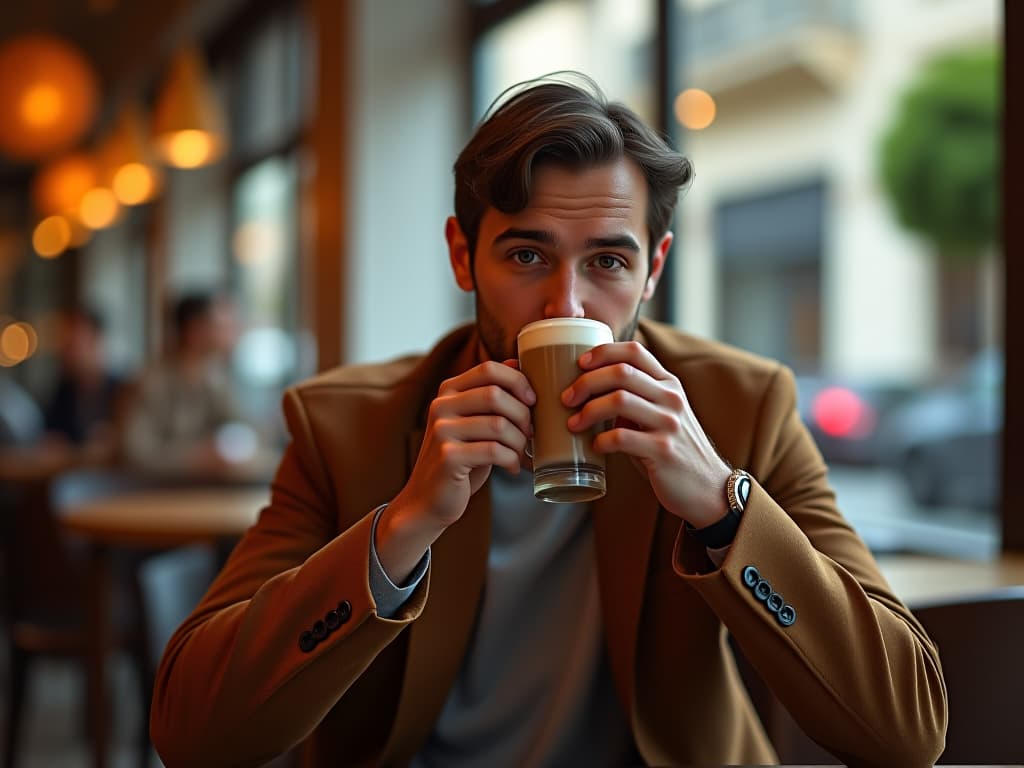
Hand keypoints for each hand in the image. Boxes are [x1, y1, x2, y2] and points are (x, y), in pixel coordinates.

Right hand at [378, 360, 534, 581]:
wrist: (429, 499)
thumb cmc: (461, 459)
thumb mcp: (474, 421)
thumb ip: (490, 394)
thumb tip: (517, 361)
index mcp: (449, 391)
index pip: (489, 369)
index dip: (518, 381)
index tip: (533, 400)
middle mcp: (441, 406)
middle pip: (496, 395)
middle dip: (523, 415)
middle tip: (530, 435)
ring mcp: (442, 430)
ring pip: (499, 424)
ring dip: (519, 442)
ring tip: (520, 454)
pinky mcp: (448, 456)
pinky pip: (494, 450)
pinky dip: (512, 460)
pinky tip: (511, 468)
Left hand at [562, 341, 730, 527]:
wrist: (707, 488)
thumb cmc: (673, 451)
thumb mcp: (660, 417)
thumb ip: (636, 400)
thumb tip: (589, 392)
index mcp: (669, 385)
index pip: (635, 352)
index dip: (604, 352)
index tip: (580, 364)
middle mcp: (671, 399)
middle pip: (621, 373)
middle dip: (586, 382)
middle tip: (567, 398)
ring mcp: (669, 424)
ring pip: (619, 400)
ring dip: (588, 411)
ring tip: (573, 423)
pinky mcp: (663, 451)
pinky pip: (622, 437)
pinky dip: (601, 440)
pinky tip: (595, 446)